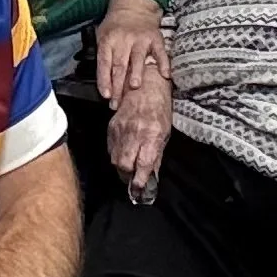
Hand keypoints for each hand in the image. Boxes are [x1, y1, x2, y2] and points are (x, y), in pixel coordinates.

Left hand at [95, 0, 169, 101]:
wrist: (134, 7)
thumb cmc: (116, 26)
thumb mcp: (102, 36)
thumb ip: (102, 57)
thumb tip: (103, 84)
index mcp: (108, 41)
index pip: (104, 63)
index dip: (104, 80)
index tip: (106, 95)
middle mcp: (124, 40)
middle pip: (120, 65)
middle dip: (119, 86)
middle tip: (118, 103)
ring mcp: (141, 39)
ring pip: (138, 59)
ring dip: (137, 73)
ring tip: (136, 87)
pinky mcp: (155, 39)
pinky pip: (160, 53)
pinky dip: (163, 64)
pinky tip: (165, 75)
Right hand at [107, 66, 170, 198]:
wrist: (145, 85)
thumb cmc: (160, 108)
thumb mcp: (165, 133)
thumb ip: (156, 155)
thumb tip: (151, 175)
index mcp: (151, 135)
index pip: (142, 165)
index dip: (140, 181)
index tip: (140, 191)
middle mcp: (134, 133)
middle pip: (123, 164)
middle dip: (127, 177)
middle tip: (133, 180)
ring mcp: (120, 130)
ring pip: (115, 159)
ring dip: (121, 168)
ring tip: (129, 170)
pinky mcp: (112, 126)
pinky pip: (110, 148)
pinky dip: (116, 156)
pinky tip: (123, 155)